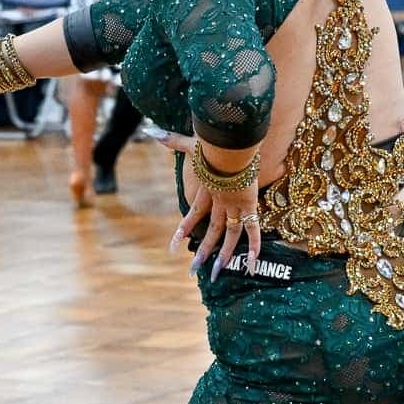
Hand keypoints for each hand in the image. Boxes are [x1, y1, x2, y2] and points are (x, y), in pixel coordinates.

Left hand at [164, 134, 262, 280]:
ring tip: (217, 273)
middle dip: (202, 252)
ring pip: (229, 235)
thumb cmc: (213, 144)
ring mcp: (234, 206)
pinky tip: (250, 264)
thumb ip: (172, 139)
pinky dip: (253, 246)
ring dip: (224, 255)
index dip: (184, 229)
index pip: (193, 214)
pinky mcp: (250, 205)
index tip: (173, 246)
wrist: (231, 145)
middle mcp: (219, 202)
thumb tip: (150, 130)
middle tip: (192, 271)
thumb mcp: (191, 143)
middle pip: (210, 231)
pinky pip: (252, 229)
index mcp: (207, 191)